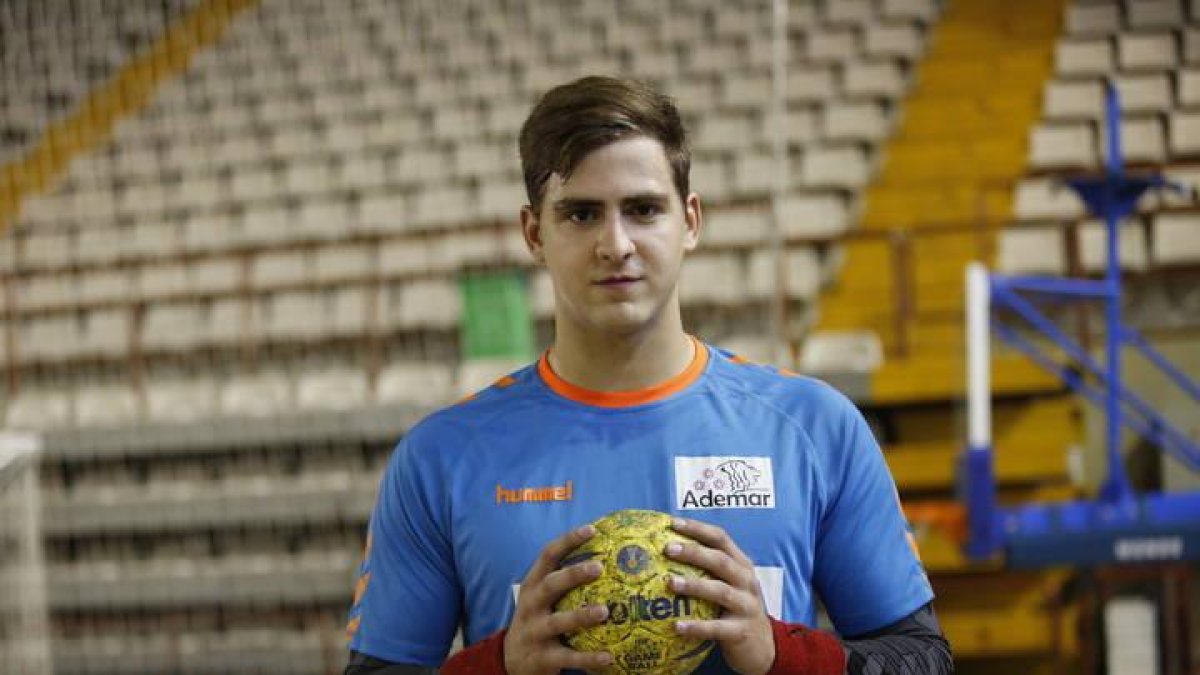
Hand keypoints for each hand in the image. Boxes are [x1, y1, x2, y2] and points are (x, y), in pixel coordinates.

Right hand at [503, 524, 613, 674]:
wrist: (511, 660)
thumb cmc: (539, 619)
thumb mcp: (542, 597)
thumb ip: (566, 580)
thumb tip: (610, 556)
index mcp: (533, 585)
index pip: (548, 555)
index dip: (568, 541)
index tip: (592, 529)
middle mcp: (531, 605)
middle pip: (549, 585)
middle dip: (572, 574)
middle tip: (599, 567)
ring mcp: (534, 631)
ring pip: (557, 622)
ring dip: (580, 615)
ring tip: (604, 611)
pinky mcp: (542, 658)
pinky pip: (568, 658)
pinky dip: (588, 658)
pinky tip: (609, 657)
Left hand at [665, 517, 774, 674]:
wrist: (764, 647)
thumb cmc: (735, 610)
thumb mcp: (730, 584)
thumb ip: (708, 570)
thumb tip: (665, 553)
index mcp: (742, 565)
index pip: (721, 539)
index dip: (698, 529)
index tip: (672, 523)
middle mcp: (746, 581)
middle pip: (720, 561)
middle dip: (694, 552)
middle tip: (668, 548)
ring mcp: (746, 606)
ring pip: (720, 591)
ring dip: (694, 585)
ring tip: (669, 582)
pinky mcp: (741, 631)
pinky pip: (717, 628)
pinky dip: (697, 626)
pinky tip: (677, 626)